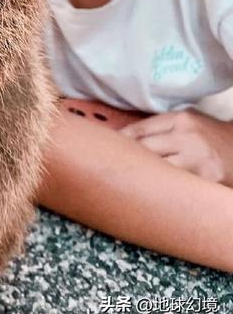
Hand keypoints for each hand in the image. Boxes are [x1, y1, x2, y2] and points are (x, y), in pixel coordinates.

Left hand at [118, 109, 232, 186]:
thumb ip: (160, 127)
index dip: (119, 141)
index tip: (104, 148)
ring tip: (124, 183)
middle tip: (108, 168)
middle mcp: (188, 138)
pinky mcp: (206, 181)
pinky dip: (162, 190)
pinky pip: (176, 186)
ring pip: (158, 170)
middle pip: (145, 150)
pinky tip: (150, 194)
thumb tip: (123, 137)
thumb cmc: (209, 136)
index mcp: (180, 120)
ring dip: (141, 177)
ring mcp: (198, 160)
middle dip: (126, 159)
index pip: (139, 130)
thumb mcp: (188, 122)